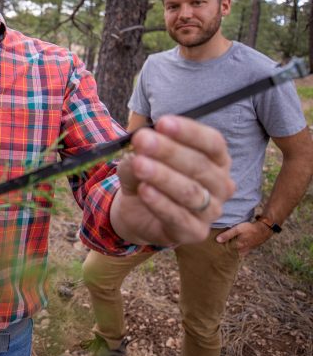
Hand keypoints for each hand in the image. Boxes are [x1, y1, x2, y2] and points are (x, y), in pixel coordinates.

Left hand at [112, 115, 234, 245]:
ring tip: (140, 164)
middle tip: (142, 139)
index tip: (162, 122)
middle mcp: (220, 184)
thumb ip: (137, 154)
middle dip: (169, 151)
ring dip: (163, 176)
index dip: (188, 132)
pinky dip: (160, 203)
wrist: (139, 212)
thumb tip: (134, 149)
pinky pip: (179, 217)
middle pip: (200, 165)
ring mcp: (212, 210)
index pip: (212, 142)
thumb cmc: (148, 177)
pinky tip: (144, 190)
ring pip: (190, 192)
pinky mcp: (196, 232)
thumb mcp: (139, 160)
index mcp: (216, 159)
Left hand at [215, 221, 271, 255]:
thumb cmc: (250, 228)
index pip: (227, 252)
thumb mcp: (238, 229)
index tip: (213, 252)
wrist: (264, 229)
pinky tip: (233, 247)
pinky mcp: (250, 247)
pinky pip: (241, 251)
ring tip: (223, 249)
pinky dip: (236, 250)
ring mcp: (247, 249)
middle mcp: (242, 250)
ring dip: (231, 251)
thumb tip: (217, 240)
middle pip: (231, 253)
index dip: (221, 252)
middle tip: (216, 252)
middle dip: (225, 252)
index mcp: (238, 246)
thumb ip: (228, 235)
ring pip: (236, 252)